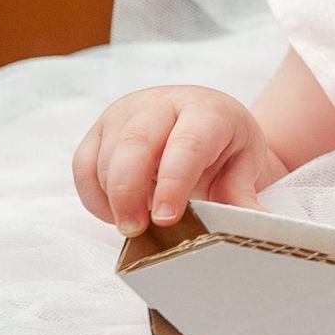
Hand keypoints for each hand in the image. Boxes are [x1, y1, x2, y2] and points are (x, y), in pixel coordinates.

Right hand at [71, 84, 286, 235]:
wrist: (205, 119)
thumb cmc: (225, 146)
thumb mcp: (243, 167)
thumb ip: (241, 197)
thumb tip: (252, 226)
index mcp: (206, 111)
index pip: (187, 144)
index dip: (173, 182)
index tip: (165, 219)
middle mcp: (162, 104)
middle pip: (135, 143)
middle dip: (129, 192)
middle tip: (135, 231)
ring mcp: (126, 112)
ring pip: (106, 156)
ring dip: (113, 197)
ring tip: (135, 225)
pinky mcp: (101, 128)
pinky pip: (82, 164)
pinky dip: (93, 195)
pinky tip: (114, 214)